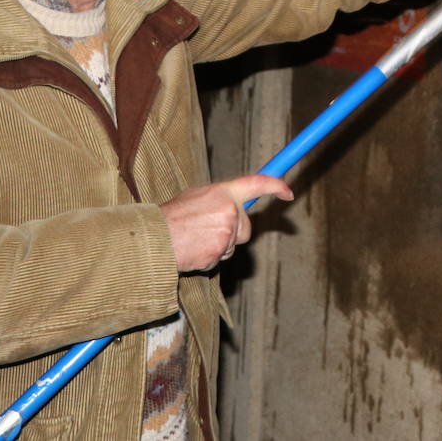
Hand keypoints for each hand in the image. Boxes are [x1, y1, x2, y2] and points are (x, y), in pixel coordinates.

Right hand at [159, 174, 292, 272]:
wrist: (153, 238)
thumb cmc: (172, 217)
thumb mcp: (197, 197)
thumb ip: (220, 200)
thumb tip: (238, 206)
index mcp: (223, 192)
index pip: (257, 183)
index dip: (276, 186)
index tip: (288, 193)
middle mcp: (228, 210)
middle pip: (246, 227)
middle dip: (233, 232)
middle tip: (207, 230)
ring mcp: (225, 232)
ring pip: (233, 244)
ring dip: (219, 245)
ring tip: (196, 239)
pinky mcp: (219, 252)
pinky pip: (221, 258)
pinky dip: (210, 257)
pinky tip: (194, 250)